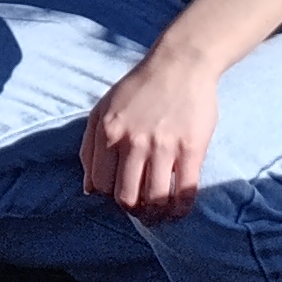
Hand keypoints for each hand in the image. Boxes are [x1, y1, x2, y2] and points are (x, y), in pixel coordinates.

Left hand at [83, 43, 225, 219]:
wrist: (179, 66)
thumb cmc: (138, 89)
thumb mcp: (102, 109)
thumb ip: (90, 147)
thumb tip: (89, 189)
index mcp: (106, 132)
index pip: (100, 184)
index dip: (109, 197)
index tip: (119, 197)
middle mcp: (132, 141)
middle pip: (127, 196)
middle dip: (133, 211)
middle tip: (141, 212)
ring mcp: (162, 146)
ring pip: (156, 199)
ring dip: (157, 215)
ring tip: (159, 216)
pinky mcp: (191, 149)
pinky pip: (185, 191)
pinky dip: (181, 209)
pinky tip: (179, 210)